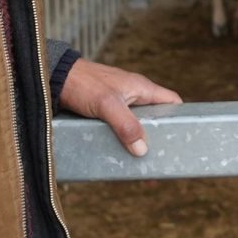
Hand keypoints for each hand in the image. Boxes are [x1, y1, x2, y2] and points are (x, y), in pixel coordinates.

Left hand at [59, 60, 180, 157]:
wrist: (55, 78)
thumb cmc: (83, 83)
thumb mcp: (107, 105)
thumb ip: (126, 126)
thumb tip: (142, 149)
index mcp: (142, 88)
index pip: (172, 101)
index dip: (180, 116)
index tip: (181, 136)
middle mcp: (134, 94)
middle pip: (155, 116)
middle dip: (157, 135)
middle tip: (157, 156)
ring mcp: (119, 102)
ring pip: (137, 123)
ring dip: (137, 139)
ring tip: (138, 158)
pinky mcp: (105, 110)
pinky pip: (120, 126)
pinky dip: (122, 138)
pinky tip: (118, 151)